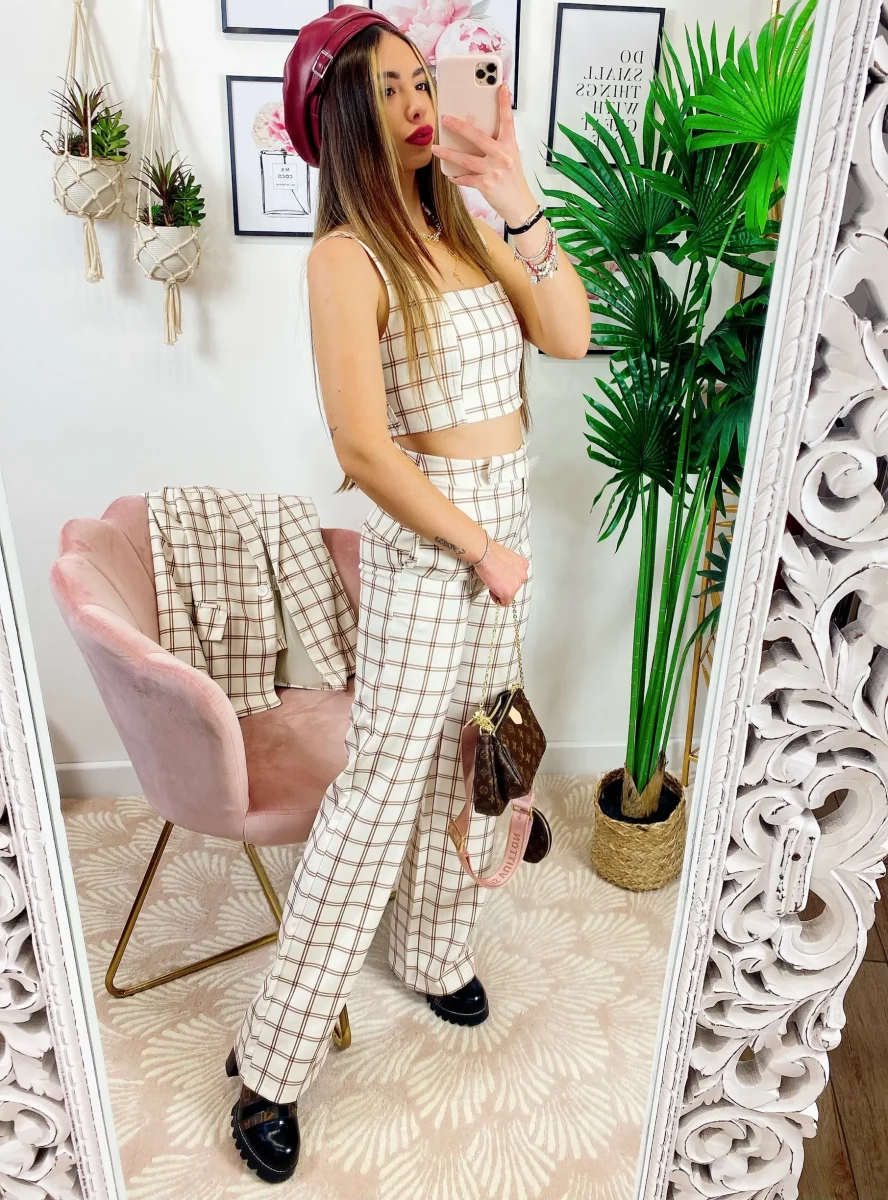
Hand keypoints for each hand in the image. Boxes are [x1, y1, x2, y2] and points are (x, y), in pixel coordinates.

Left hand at [430, 83, 536, 227]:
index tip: (501, 86)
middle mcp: (503, 155)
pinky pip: (466, 178)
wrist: (520, 205)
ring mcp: (494, 170)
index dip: (504, 103)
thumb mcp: (510, 158)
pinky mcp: (486, 185)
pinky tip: (449, 174)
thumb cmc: (513, 180)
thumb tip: (475, 136)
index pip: (507, 120)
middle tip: (445, 119)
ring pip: (466, 159)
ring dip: (448, 153)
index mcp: (510, 145)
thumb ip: (497, 145)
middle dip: (460, 126)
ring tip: (436, 149)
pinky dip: (456, 177)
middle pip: (478, 136)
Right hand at [473, 538, 528, 606]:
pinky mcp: (508, 593)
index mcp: (523, 565)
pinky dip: (496, 598)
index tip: (500, 577)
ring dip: (500, 590)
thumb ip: (509, 567)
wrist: (485, 555)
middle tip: (495, 579)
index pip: (517, 577)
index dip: (506, 578)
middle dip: (504, 585)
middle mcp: (523, 575)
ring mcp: (516, 585)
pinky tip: (491, 589)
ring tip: (492, 582)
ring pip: (509, 594)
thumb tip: (504, 572)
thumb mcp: (506, 557)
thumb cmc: (491, 553)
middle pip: (514, 586)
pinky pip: (504, 602)